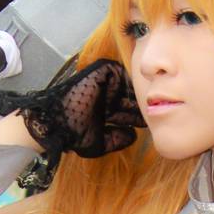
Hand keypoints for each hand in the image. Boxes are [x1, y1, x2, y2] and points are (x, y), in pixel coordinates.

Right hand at [0, 59, 143, 160]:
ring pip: (128, 85)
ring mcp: (104, 84)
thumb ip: (118, 139)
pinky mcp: (100, 71)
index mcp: (107, 112)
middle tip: (157, 109)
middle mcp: (107, 97)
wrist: (56, 123)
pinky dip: (128, 77)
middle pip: (132, 98)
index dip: (141, 117)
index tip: (154, 123)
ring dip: (138, 90)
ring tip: (151, 98)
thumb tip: (134, 136)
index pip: (129, 112)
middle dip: (143, 104)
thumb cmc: (74, 135)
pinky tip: (138, 87)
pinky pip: (120, 71)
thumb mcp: (101, 142)